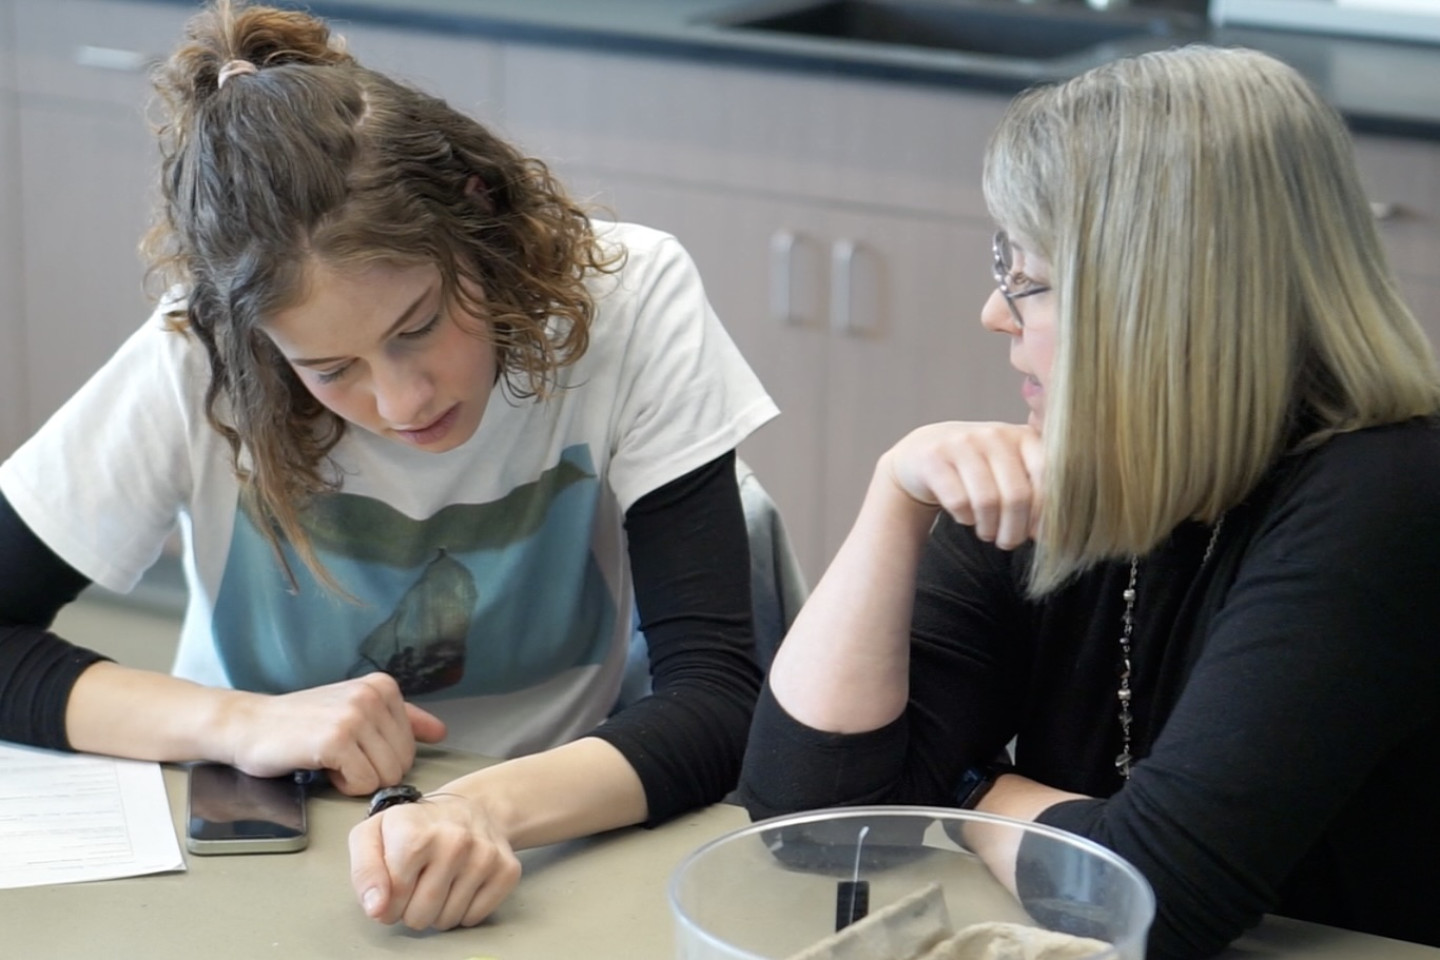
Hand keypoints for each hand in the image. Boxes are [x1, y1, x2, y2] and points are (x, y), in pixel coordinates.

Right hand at [223, 672, 446, 795]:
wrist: (250, 725)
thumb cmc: (303, 724)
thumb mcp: (356, 712)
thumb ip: (401, 720)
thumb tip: (441, 732)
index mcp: (383, 686)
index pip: (411, 747)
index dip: (380, 757)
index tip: (351, 744)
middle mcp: (373, 694)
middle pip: (401, 764)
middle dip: (371, 771)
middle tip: (338, 754)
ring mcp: (356, 715)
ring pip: (385, 777)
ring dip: (355, 779)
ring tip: (329, 758)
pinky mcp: (337, 739)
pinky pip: (362, 784)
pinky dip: (342, 785)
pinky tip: (321, 765)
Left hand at [349, 792, 521, 929]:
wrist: (467, 808)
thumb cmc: (414, 827)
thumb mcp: (372, 837)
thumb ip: (365, 872)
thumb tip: (376, 908)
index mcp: (416, 833)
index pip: (394, 899)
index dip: (388, 902)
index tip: (393, 885)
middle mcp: (455, 842)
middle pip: (420, 916)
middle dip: (412, 910)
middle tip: (417, 883)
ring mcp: (485, 856)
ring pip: (448, 920)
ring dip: (438, 911)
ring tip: (438, 882)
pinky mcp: (507, 870)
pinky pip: (474, 918)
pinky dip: (463, 910)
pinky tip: (461, 884)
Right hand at [881, 421, 1043, 549]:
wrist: (923, 453)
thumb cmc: (978, 469)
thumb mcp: (1011, 470)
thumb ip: (1036, 492)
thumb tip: (1048, 534)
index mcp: (1023, 436)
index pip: (1047, 476)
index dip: (1044, 512)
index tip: (1036, 534)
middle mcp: (994, 434)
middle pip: (1017, 495)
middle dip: (1015, 529)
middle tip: (1008, 542)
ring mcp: (962, 442)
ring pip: (987, 502)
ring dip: (990, 528)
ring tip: (988, 533)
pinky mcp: (934, 457)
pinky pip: (958, 502)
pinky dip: (965, 518)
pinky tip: (965, 516)